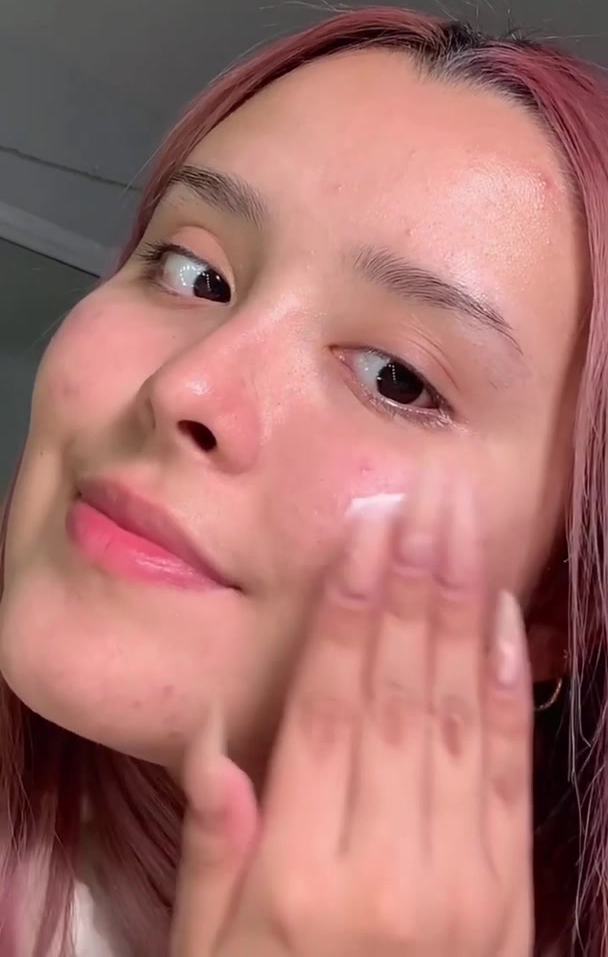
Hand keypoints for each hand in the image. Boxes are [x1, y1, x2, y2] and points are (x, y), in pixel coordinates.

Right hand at [171, 467, 533, 955]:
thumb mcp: (208, 956)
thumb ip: (215, 846)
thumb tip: (211, 733)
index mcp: (301, 875)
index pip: (327, 708)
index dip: (347, 611)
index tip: (364, 534)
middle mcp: (386, 865)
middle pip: (396, 692)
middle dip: (411, 585)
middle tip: (421, 500)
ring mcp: (460, 882)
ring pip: (455, 716)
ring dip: (460, 613)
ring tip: (462, 532)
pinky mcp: (509, 895)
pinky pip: (508, 773)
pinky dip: (506, 691)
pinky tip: (503, 625)